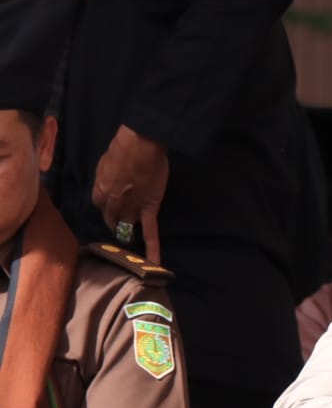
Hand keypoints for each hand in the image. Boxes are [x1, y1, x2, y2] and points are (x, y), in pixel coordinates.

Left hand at [92, 125, 167, 263]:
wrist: (141, 145)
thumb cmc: (123, 146)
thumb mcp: (106, 161)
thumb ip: (108, 176)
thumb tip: (113, 181)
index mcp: (100, 190)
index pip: (100, 204)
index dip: (106, 203)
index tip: (110, 202)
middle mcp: (112, 203)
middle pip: (112, 217)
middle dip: (115, 219)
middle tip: (120, 222)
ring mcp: (131, 208)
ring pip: (128, 225)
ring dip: (128, 229)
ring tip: (130, 236)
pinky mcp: (149, 208)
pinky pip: (150, 231)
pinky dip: (152, 248)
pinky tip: (154, 262)